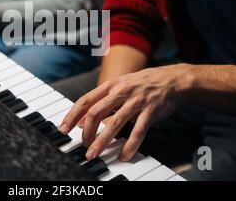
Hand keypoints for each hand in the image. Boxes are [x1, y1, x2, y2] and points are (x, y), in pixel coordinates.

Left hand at [60, 63, 194, 161]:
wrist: (172, 80)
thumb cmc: (142, 84)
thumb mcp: (119, 88)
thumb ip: (101, 103)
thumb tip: (81, 121)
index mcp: (111, 85)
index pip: (85, 101)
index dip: (72, 116)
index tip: (63, 129)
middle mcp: (121, 92)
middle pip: (96, 112)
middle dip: (86, 132)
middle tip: (83, 146)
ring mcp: (136, 101)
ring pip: (114, 123)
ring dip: (102, 141)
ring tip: (94, 154)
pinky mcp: (150, 111)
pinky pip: (138, 131)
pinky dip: (130, 145)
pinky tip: (124, 155)